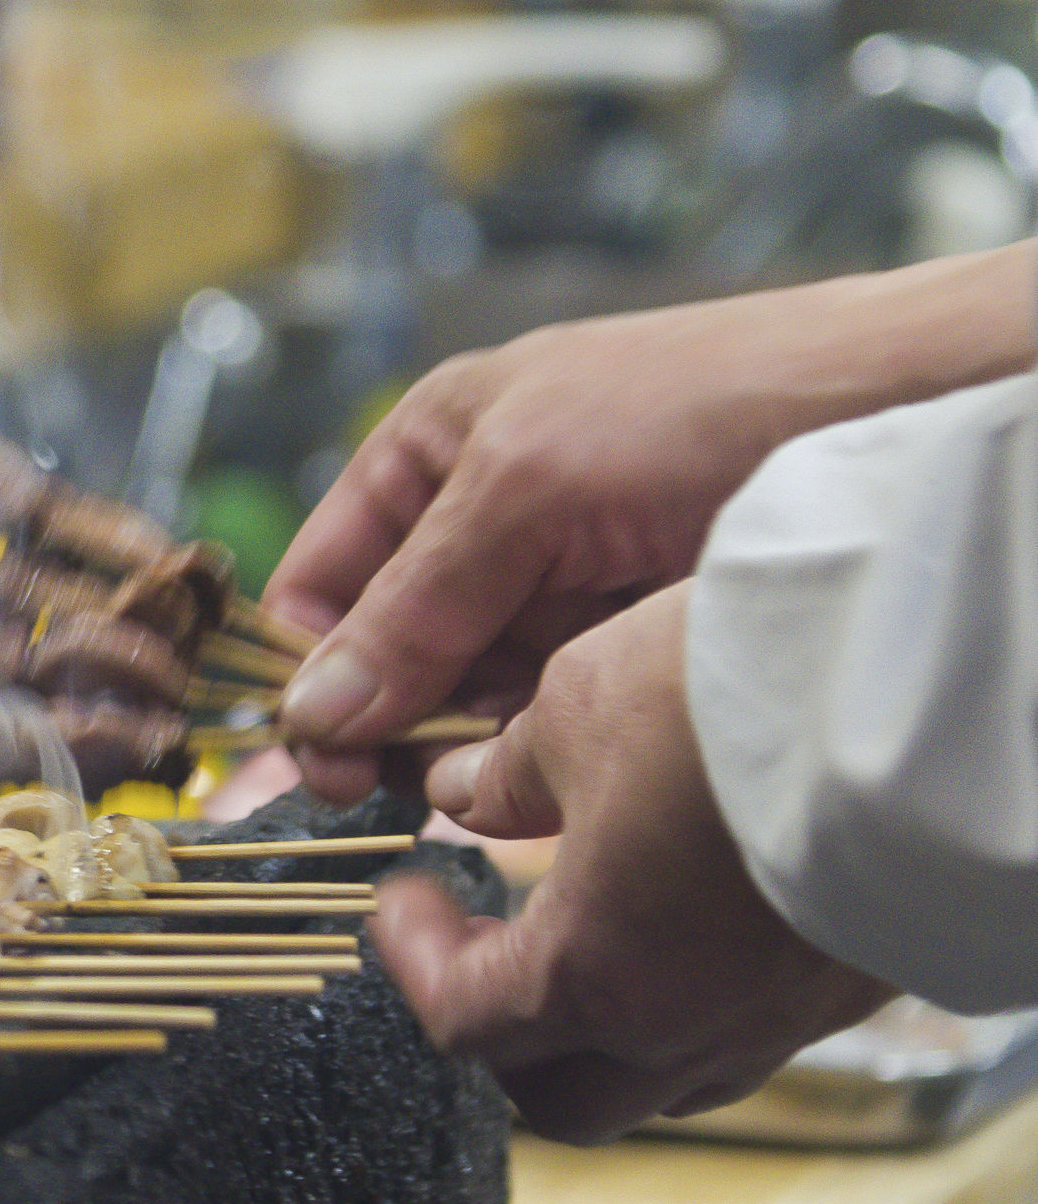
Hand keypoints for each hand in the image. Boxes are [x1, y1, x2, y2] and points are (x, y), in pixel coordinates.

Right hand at [265, 244, 1037, 806]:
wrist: (894, 413)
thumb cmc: (706, 402)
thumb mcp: (524, 488)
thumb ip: (415, 604)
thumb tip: (314, 712)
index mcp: (431, 455)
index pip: (322, 585)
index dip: (309, 673)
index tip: (319, 762)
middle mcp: (478, 525)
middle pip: (386, 654)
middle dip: (381, 721)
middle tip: (378, 800)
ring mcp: (553, 588)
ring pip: (463, 696)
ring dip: (459, 745)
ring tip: (474, 783)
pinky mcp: (617, 641)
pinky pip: (542, 715)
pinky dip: (532, 750)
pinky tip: (542, 770)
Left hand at [372, 583, 891, 1144]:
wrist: (925, 695)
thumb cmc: (731, 699)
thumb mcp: (577, 707)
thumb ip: (508, 774)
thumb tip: (465, 796)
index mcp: (596, 977)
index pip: (464, 1023)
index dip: (414, 963)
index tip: (399, 899)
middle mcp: (689, 1027)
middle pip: (563, 1099)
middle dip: (503, 1040)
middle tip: (479, 946)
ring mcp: (783, 1020)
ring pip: (666, 1079)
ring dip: (602, 1031)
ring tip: (580, 933)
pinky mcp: (855, 986)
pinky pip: (752, 1034)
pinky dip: (694, 1002)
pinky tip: (687, 920)